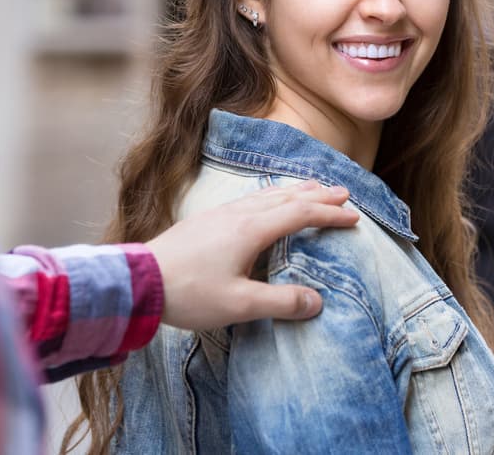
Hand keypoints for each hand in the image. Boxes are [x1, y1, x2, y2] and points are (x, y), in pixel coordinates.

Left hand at [146, 180, 356, 329]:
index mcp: (251, 229)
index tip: (353, 217)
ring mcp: (221, 214)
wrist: (139, 280)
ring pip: (267, 194)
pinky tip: (266, 201)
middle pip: (286, 196)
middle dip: (317, 195)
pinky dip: (272, 196)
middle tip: (343, 192)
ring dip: (294, 191)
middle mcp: (239, 214)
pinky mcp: (207, 220)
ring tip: (312, 188)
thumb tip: (317, 301)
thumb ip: (281, 302)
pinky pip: (250, 199)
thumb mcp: (239, 305)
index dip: (330, 214)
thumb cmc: (189, 293)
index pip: (300, 214)